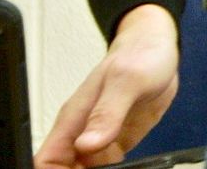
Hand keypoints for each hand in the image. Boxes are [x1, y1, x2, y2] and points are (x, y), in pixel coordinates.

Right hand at [35, 4, 179, 167]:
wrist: (160, 48)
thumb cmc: (140, 55)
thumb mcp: (127, 81)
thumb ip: (107, 112)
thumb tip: (87, 144)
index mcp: (74, 118)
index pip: (46, 159)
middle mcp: (82, 130)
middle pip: (66, 167)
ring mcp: (100, 135)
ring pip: (86, 168)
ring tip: (119, 168)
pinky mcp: (118, 139)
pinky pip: (108, 165)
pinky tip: (131, 166)